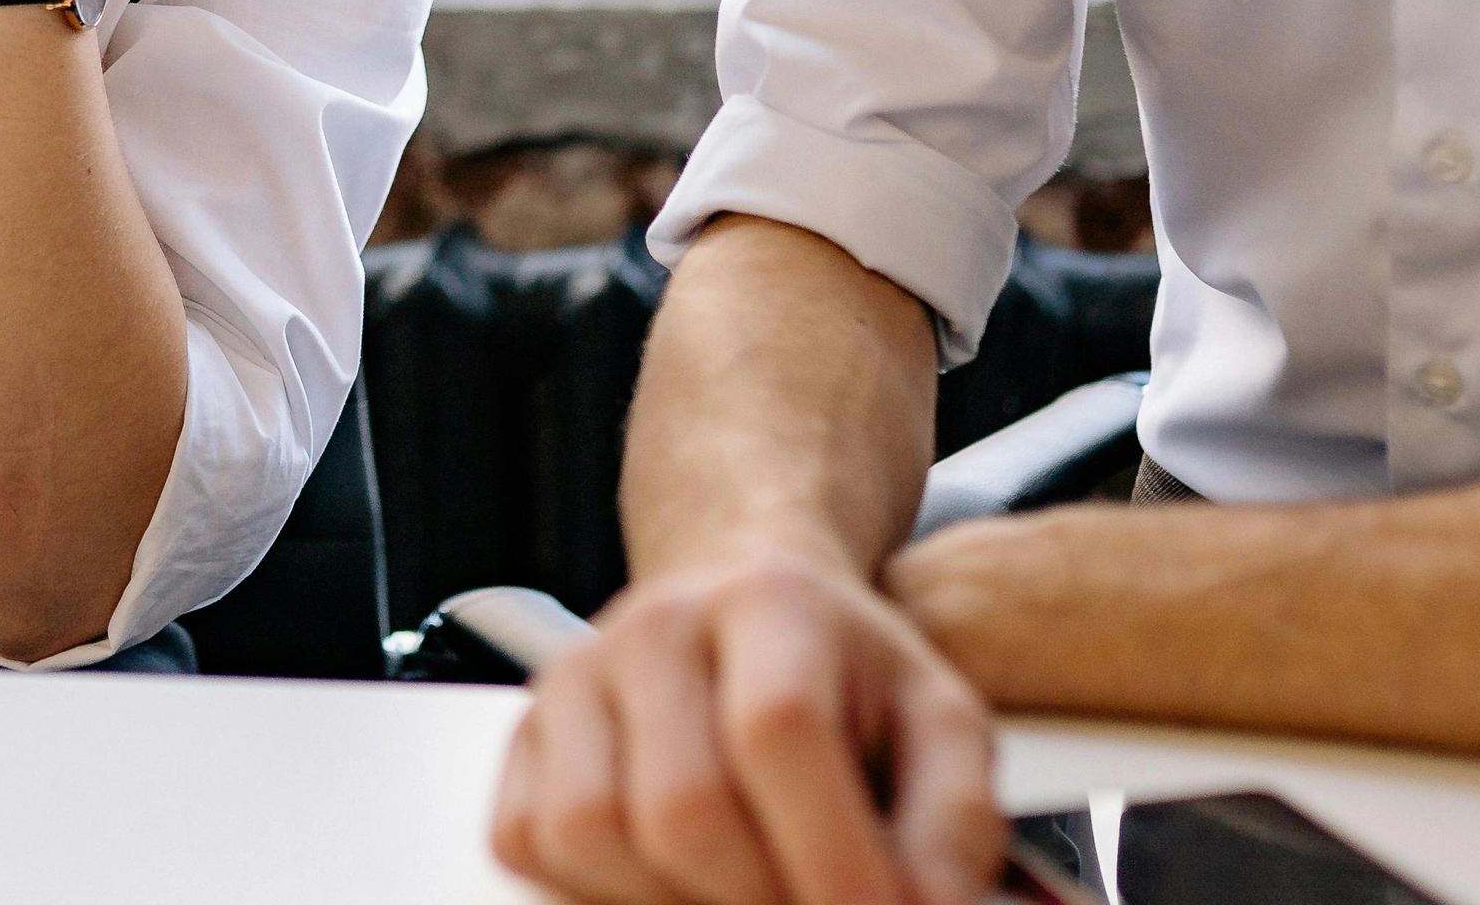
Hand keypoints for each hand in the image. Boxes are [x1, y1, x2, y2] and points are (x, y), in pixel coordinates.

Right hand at [492, 552, 1001, 904]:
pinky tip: (672, 878)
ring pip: (592, 834)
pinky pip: (530, 841)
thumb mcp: (936, 719)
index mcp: (771, 604)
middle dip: (760, 898)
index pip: (779, 728)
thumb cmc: (842, 677)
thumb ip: (954, 817)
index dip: (829, 850)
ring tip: (745, 890)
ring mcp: (576, 678)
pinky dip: (600, 890)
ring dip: (675, 901)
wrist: (745, 608)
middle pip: (682, 805)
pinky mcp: (525, 736)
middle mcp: (656, 628)